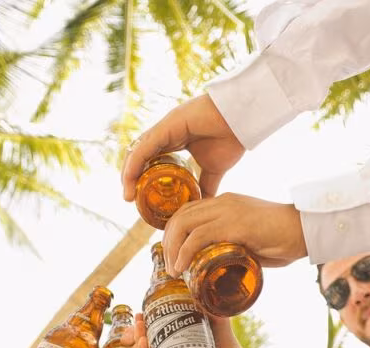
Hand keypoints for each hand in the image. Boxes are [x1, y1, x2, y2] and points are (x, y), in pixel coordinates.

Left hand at [122, 94, 243, 199]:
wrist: (242, 122)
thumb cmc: (230, 139)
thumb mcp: (214, 170)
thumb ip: (206, 185)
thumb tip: (203, 205)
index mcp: (174, 142)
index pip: (149, 160)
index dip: (141, 177)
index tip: (138, 198)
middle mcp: (165, 134)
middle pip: (139, 156)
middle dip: (131, 177)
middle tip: (130, 198)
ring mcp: (164, 129)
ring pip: (137, 152)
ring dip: (129, 173)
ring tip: (128, 194)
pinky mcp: (166, 126)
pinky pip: (144, 147)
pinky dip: (135, 163)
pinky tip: (130, 179)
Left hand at [162, 193, 306, 275]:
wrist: (307, 229)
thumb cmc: (287, 238)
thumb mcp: (254, 240)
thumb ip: (238, 247)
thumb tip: (226, 266)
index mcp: (227, 202)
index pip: (189, 211)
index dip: (175, 232)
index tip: (173, 253)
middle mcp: (223, 202)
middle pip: (181, 216)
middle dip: (168, 242)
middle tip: (170, 265)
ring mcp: (227, 211)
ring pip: (183, 224)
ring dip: (172, 249)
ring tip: (174, 270)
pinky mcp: (233, 224)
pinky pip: (198, 237)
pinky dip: (184, 253)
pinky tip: (181, 267)